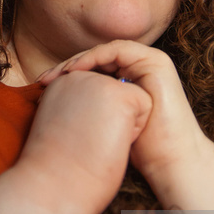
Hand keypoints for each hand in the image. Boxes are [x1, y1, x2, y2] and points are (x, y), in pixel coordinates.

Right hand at [19, 68, 151, 213]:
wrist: (56, 184)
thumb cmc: (60, 167)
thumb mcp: (63, 124)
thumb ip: (77, 106)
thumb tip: (101, 106)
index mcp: (62, 84)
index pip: (98, 96)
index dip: (93, 123)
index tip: (73, 140)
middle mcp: (78, 76)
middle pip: (115, 96)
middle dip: (110, 119)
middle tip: (84, 141)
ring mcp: (99, 82)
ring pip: (130, 100)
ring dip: (121, 123)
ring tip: (96, 141)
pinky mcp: (120, 93)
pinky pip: (143, 106)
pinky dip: (134, 129)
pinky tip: (111, 140)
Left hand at [38, 40, 207, 198]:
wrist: (171, 162)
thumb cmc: (139, 152)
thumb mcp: (106, 124)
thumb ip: (90, 108)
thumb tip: (54, 104)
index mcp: (129, 81)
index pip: (92, 69)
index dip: (66, 75)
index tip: (41, 88)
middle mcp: (140, 68)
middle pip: (96, 59)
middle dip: (67, 67)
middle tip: (42, 80)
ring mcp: (150, 62)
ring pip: (104, 52)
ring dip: (77, 60)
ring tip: (56, 75)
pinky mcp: (156, 61)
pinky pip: (117, 51)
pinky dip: (94, 58)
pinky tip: (75, 71)